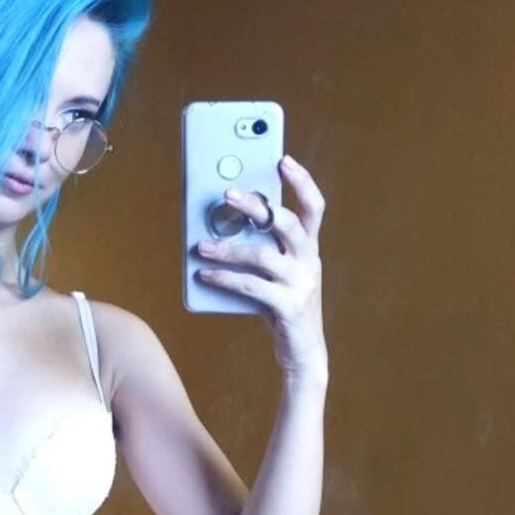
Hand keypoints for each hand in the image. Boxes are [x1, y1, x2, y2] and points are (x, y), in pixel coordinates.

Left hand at [194, 152, 327, 376]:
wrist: (303, 353)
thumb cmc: (282, 306)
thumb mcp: (278, 274)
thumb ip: (261, 250)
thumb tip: (220, 228)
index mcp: (309, 249)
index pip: (314, 208)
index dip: (301, 182)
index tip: (283, 160)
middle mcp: (309, 262)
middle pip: (285, 223)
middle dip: (256, 205)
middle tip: (228, 194)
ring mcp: (301, 284)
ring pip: (262, 256)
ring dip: (228, 248)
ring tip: (201, 245)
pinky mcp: (288, 307)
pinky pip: (251, 286)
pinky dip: (224, 278)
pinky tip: (205, 274)